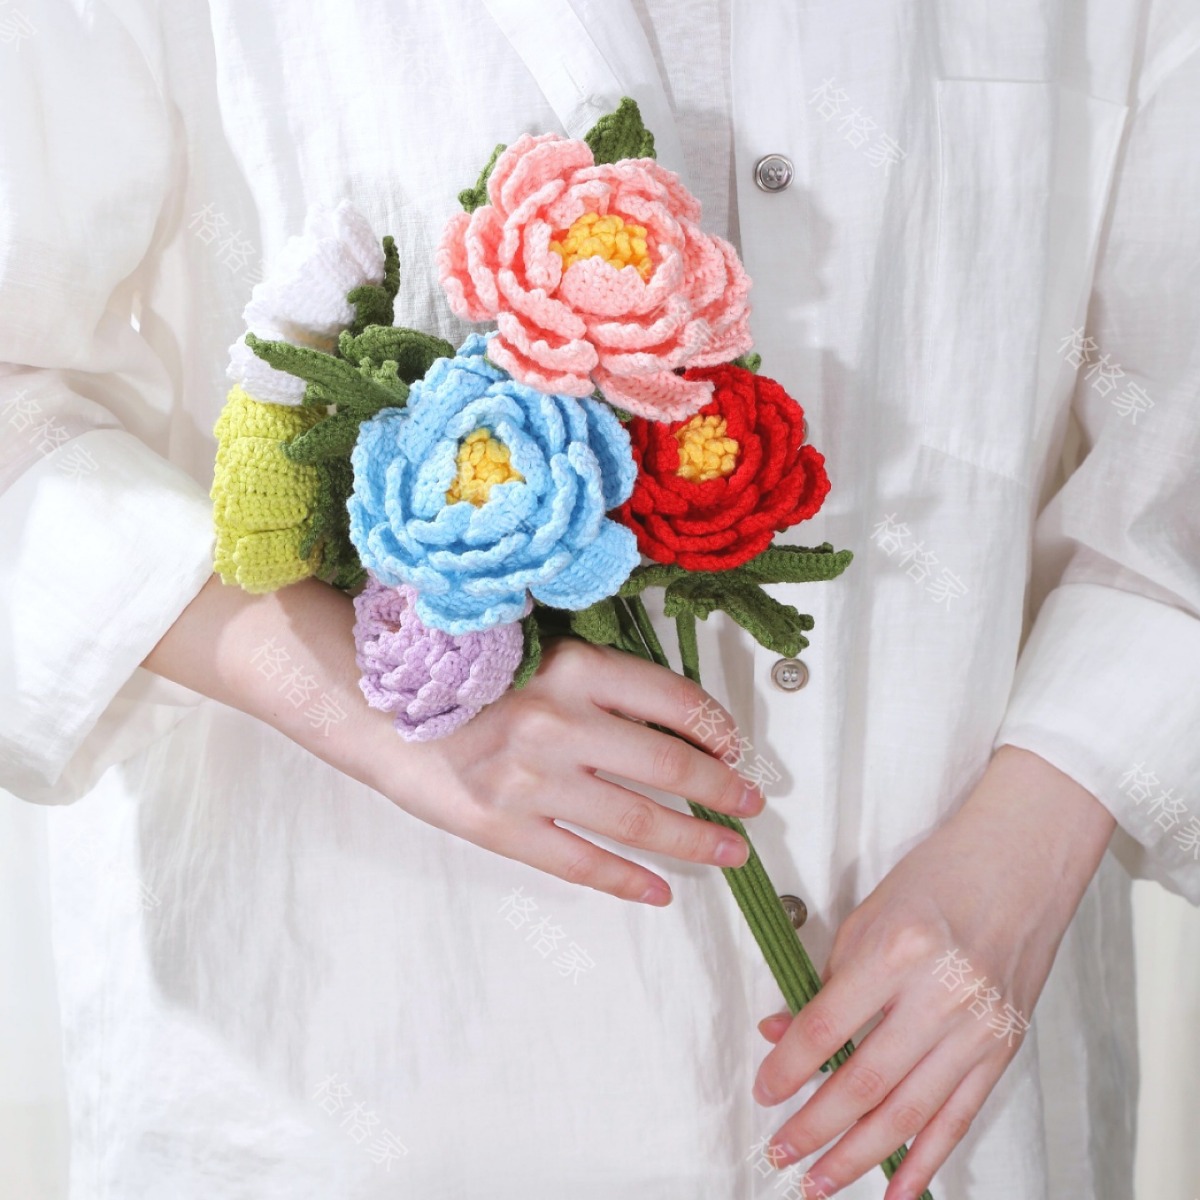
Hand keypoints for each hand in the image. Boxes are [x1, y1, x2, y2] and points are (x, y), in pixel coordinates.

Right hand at [372, 635, 764, 904]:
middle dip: (722, 791)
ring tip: (730, 853)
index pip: (673, 700)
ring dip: (694, 841)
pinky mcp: (502, 827)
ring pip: (638, 821)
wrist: (373, 706)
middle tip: (751, 807)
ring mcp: (531, 781)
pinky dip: (628, 880)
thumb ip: (599, 681)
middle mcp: (560, 722)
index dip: (718, 729)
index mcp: (574, 667)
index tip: (737, 748)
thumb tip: (675, 722)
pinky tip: (660, 891)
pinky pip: (581, 862)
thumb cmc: (462, 675)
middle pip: (669, 766)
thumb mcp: (538, 652)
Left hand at [750, 746, 1116, 1198]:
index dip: (789, 1068)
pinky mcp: (1003, 1047)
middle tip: (780, 1151)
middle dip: (816, 1126)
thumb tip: (782, 1034)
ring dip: (860, 1155)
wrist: (1019, 863)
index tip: (764, 1091)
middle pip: (866, 1081)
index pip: (828, 1028)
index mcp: (898, 951)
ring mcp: (978, 1027)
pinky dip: (925, 1158)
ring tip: (820, 1181)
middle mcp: (941, 995)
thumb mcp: (867, 917)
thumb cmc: (939, 877)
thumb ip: (827, 981)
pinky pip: (958, 1116)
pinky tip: (895, 1189)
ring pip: (909, 1112)